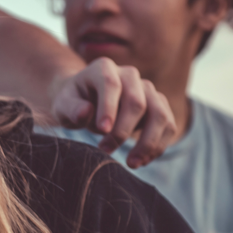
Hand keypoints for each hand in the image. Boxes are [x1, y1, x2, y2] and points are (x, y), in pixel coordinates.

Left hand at [48, 58, 176, 168]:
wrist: (86, 102)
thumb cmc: (73, 103)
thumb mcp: (63, 105)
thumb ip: (71, 108)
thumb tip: (86, 112)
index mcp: (104, 68)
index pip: (111, 85)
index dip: (108, 108)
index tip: (102, 132)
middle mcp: (129, 75)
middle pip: (137, 102)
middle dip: (123, 131)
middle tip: (105, 150)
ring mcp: (147, 89)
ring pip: (160, 115)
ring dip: (148, 143)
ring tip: (132, 163)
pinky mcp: (158, 105)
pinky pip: (168, 125)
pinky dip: (158, 146)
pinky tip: (143, 160)